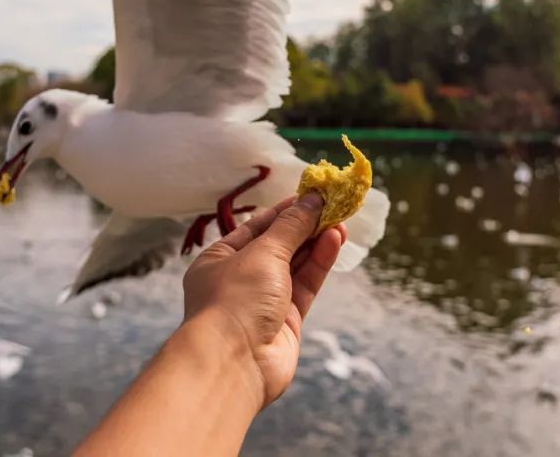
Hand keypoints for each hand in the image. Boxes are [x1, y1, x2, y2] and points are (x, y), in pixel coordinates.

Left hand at [181, 192, 345, 408]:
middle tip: (333, 205)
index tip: (311, 195)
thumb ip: (291, 227)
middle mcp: (240, 279)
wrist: (233, 364)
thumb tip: (312, 200)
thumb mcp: (263, 253)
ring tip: (340, 221)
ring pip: (295, 265)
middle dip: (305, 226)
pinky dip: (319, 263)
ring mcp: (264, 302)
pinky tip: (334, 241)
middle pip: (278, 245)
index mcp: (219, 259)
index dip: (284, 210)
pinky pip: (305, 285)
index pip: (256, 227)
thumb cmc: (235, 300)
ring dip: (316, 242)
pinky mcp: (286, 321)